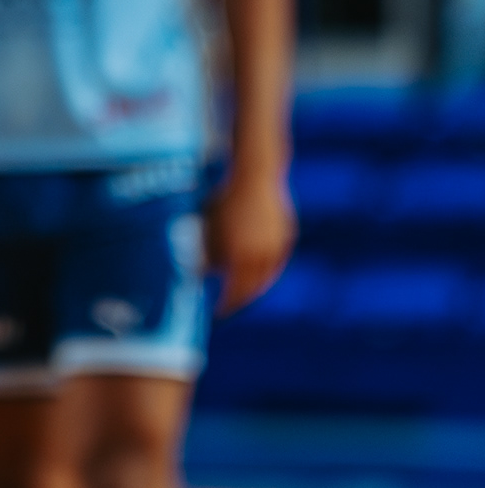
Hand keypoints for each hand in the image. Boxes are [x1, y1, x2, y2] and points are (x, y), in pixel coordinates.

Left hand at [204, 164, 295, 315]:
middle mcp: (263, 255)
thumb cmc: (224, 200)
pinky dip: (266, 268)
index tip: (218, 312)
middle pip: (254, 287)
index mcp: (241, 255)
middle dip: (241, 298)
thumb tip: (201, 275)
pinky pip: (276, 260)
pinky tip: (256, 269)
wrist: (254, 174)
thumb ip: (206, 254)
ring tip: (242, 289)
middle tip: (230, 304)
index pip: (235, 291)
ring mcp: (278, 246)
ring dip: (255, 285)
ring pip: (268, 275)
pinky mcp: (286, 236)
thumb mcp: (207, 227)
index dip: (227, 304)